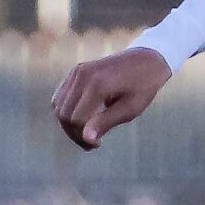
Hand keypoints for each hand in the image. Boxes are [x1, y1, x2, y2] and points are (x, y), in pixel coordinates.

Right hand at [50, 45, 171, 149]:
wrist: (147, 59)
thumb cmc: (143, 86)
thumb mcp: (130, 108)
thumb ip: (106, 122)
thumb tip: (86, 139)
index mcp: (97, 85)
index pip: (76, 119)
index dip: (82, 137)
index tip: (98, 145)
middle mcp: (83, 76)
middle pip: (63, 114)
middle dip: (74, 133)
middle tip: (92, 143)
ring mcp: (77, 71)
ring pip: (58, 106)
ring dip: (68, 123)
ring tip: (88, 132)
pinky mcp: (76, 71)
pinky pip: (61, 96)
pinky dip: (67, 110)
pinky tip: (84, 118)